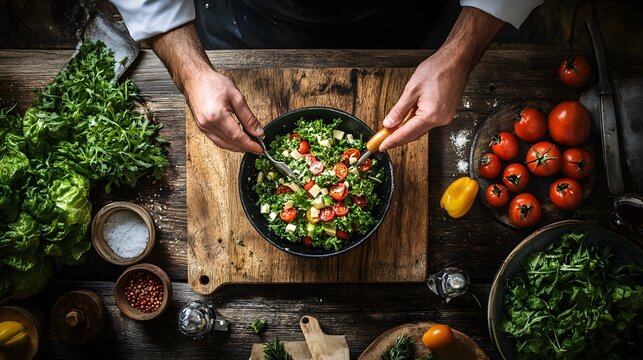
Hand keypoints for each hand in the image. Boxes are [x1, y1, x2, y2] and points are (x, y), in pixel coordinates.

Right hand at [184, 68, 263, 153]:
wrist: (195, 78)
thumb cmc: (213, 83)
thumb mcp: (237, 97)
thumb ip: (248, 117)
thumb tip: (258, 132)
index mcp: (217, 116)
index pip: (237, 137)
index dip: (250, 145)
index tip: (260, 149)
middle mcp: (208, 124)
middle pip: (230, 143)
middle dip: (245, 147)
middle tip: (258, 147)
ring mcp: (203, 127)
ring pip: (223, 144)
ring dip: (237, 147)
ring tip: (249, 144)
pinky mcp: (202, 128)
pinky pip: (216, 140)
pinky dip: (228, 142)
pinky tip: (236, 140)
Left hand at [378, 6, 504, 151]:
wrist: (457, 61)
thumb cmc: (438, 69)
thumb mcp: (412, 89)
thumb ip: (399, 109)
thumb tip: (389, 123)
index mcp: (431, 115)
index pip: (406, 134)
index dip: (392, 141)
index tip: (381, 146)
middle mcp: (440, 120)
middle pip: (414, 135)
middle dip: (397, 138)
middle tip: (382, 141)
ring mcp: (445, 117)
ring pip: (420, 129)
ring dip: (406, 131)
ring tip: (391, 131)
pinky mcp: (446, 113)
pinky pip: (427, 123)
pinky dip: (415, 124)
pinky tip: (406, 121)